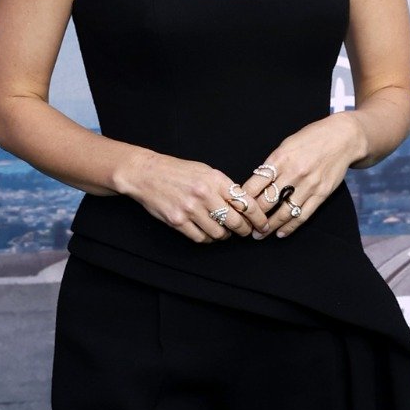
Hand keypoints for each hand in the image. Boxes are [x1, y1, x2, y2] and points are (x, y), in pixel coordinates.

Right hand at [119, 150, 268, 243]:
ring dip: (224, 235)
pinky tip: (207, 232)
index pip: (246, 203)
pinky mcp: (177, 221)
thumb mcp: (205, 171)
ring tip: (222, 230)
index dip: (259, 218)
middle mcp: (204, 195)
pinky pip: (201, 238)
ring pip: (219, 233)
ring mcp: (190, 210)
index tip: (263, 225)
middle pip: (236, 222)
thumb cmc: (177, 171)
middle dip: (244, 230)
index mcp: (215, 180)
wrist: (146, 174)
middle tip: (245, 231)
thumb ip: (224, 187)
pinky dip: (208, 238)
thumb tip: (244, 205)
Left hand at [242, 115, 363, 238]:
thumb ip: (271, 165)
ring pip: (284, 212)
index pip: (254, 185)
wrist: (342, 138)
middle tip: (242, 225)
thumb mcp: (285, 146)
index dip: (242, 199)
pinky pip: (303, 215)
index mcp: (279, 160)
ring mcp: (309, 185)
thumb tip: (254, 183)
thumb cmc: (309, 139)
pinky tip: (280, 233)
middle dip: (252, 216)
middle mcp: (293, 174)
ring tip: (258, 235)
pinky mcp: (322, 194)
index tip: (234, 208)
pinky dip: (290, 226)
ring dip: (269, 226)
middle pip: (267, 201)